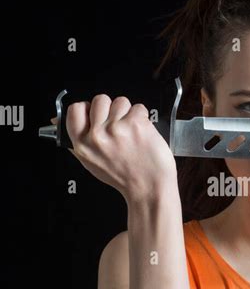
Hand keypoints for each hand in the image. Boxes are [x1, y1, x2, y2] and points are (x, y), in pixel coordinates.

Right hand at [55, 94, 177, 201]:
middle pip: (99, 100)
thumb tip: (60, 120)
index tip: (95, 113)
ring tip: (132, 132)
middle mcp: (97, 136)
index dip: (87, 108)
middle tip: (118, 127)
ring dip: (128, 113)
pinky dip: (143, 118)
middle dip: (110, 109)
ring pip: (120, 101)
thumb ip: (78, 141)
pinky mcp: (136, 124)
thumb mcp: (92, 163)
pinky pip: (138, 108)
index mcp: (83, 145)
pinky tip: (142, 134)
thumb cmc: (125, 178)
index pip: (75, 110)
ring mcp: (116, 128)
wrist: (149, 188)